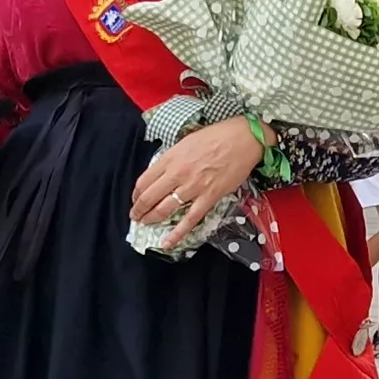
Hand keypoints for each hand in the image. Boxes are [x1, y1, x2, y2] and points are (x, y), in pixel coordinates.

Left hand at [130, 117, 264, 232]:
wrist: (243, 139)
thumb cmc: (217, 135)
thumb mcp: (186, 141)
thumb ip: (172, 158)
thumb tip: (163, 172)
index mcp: (171, 158)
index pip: (144, 180)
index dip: (136, 193)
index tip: (135, 198)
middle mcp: (178, 174)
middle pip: (149, 197)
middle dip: (138, 209)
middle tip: (135, 216)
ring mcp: (193, 187)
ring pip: (164, 209)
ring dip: (151, 219)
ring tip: (145, 224)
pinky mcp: (209, 198)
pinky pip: (189, 219)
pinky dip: (177, 233)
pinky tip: (167, 242)